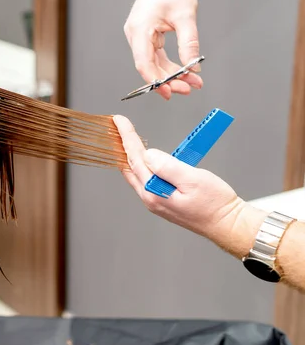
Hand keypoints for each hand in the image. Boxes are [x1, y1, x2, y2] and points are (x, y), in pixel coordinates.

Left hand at [113, 115, 244, 242]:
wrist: (227, 224)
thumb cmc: (215, 204)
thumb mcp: (193, 180)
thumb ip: (168, 167)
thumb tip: (149, 155)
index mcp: (155, 192)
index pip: (135, 159)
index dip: (127, 137)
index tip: (120, 121)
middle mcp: (151, 198)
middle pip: (129, 166)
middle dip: (122, 144)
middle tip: (118, 126)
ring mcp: (156, 200)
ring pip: (136, 173)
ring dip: (130, 154)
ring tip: (125, 138)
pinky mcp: (163, 200)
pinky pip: (146, 179)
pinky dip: (141, 164)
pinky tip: (142, 158)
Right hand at [124, 0, 202, 99]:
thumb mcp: (185, 16)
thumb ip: (188, 43)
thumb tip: (192, 66)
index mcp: (139, 29)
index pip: (143, 63)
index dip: (156, 80)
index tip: (170, 91)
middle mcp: (135, 35)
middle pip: (149, 67)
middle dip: (169, 80)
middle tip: (187, 88)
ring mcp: (139, 36)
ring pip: (154, 63)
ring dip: (171, 74)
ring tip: (191, 81)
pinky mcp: (146, 36)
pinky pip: (156, 56)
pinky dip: (169, 65)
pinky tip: (182, 71)